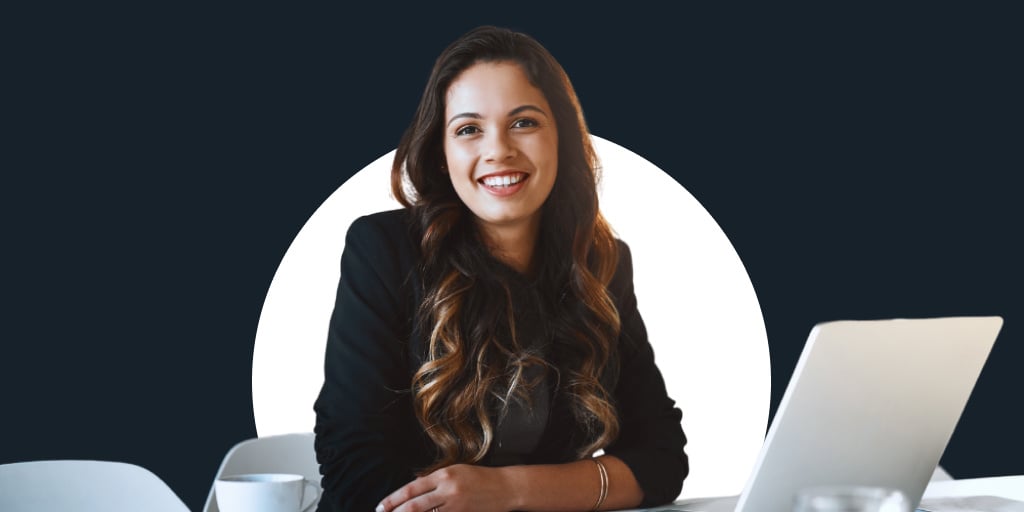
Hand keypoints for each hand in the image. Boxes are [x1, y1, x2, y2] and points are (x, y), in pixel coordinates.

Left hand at [377, 464, 513, 511]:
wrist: (506, 487)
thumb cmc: (480, 478)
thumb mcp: (456, 471)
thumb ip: (434, 479)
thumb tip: (413, 486)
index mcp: (444, 475)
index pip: (412, 488)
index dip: (394, 499)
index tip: (381, 507)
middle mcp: (448, 489)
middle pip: (415, 505)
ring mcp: (456, 505)